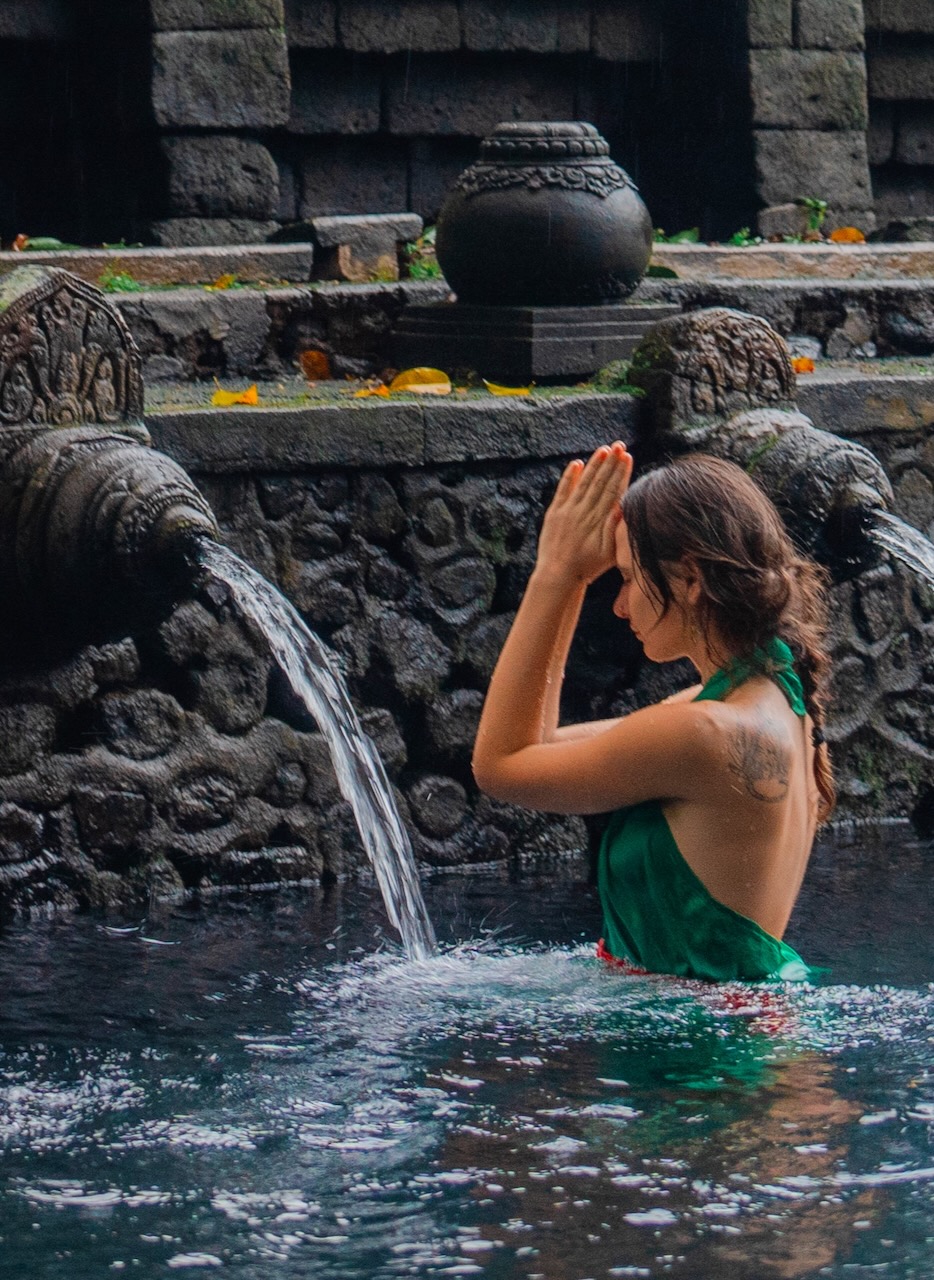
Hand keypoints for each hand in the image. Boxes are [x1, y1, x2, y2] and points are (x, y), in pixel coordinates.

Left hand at [536, 442, 633, 582]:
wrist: (558, 575)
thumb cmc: (587, 566)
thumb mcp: (608, 553)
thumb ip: (614, 529)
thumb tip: (622, 506)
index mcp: (598, 521)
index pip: (613, 491)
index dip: (621, 473)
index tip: (628, 457)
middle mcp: (583, 512)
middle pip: (600, 482)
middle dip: (611, 462)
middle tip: (619, 446)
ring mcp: (567, 511)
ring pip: (583, 483)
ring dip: (594, 465)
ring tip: (604, 449)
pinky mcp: (554, 513)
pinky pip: (563, 490)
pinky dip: (569, 476)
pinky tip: (577, 463)